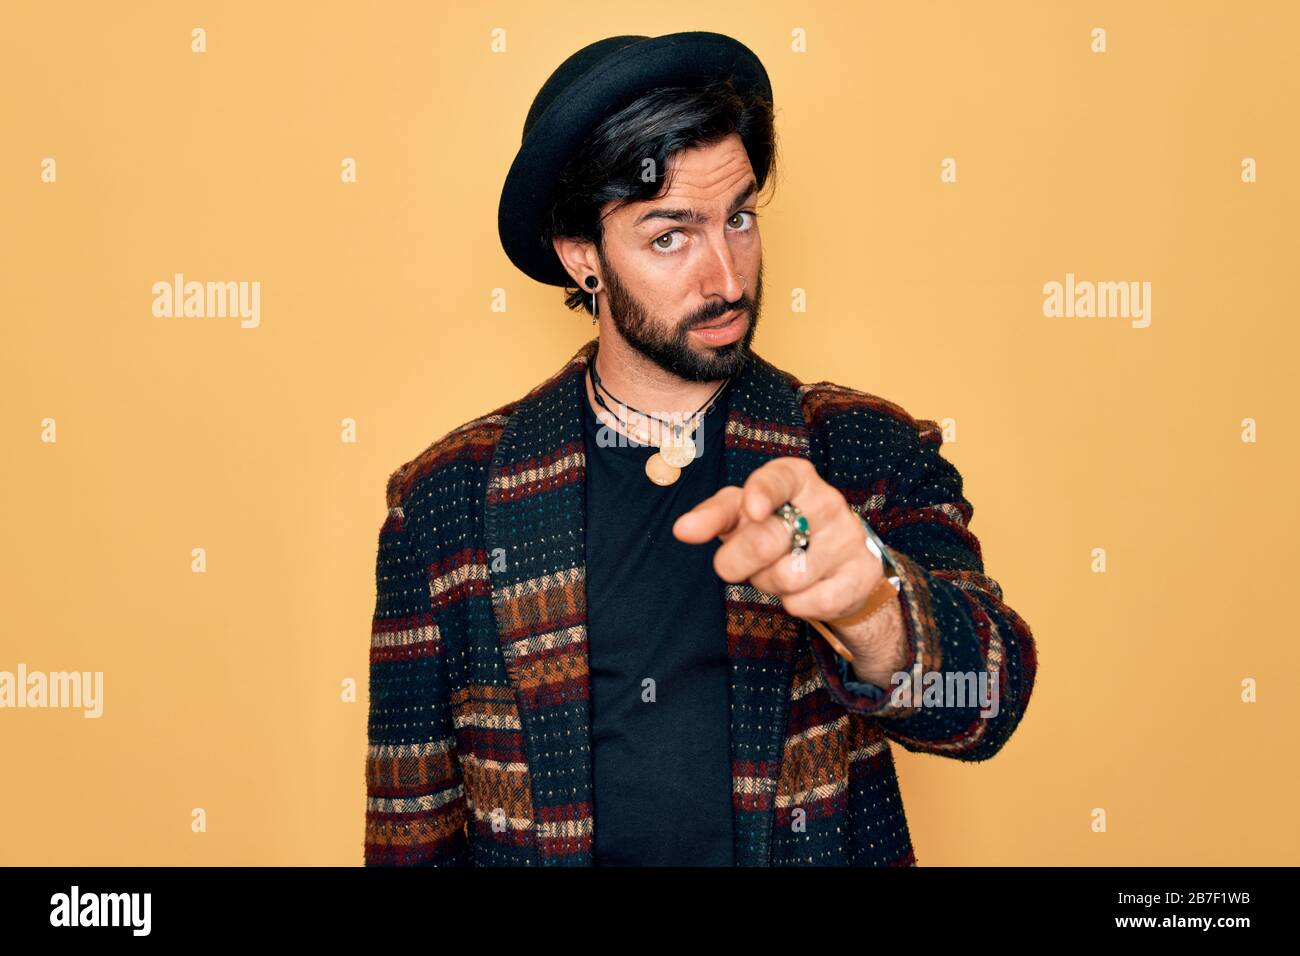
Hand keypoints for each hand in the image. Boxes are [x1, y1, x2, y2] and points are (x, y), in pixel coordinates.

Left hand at [672, 457, 902, 677]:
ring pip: (787, 577)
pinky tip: (805, 588)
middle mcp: (827, 501)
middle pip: (767, 540)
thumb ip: (712, 517)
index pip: (778, 479)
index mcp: (796, 477)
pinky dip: (795, 604)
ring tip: (779, 570)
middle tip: (735, 564)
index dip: (762, 493)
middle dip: (738, 561)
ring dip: (768, 584)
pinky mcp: (862, 572)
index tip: (753, 510)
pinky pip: (809, 602)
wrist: (833, 564)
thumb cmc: (776, 529)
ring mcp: (849, 536)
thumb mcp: (741, 515)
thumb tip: (682, 529)